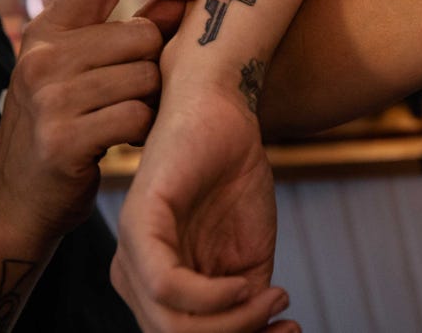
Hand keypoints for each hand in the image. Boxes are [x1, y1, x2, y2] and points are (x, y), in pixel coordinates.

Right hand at [0, 0, 207, 245]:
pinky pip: (139, 115)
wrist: (19, 203)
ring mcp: (49, 97)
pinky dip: (144, 131)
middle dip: (155, 66)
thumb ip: (133, 31)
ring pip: (147, 77)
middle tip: (135, 96)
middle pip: (143, 35)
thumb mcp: (85, 72)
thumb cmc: (66, 128)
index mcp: (47, 30)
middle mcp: (42, 56)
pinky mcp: (63, 138)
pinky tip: (125, 142)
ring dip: (151, 102)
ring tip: (125, 120)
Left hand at [111, 75, 299, 332]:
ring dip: (232, 323)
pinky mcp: (139, 222)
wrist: (223, 110)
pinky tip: (243, 282)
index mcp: (158, 284)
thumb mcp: (248, 252)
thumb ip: (245, 299)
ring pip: (170, 325)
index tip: (289, 331)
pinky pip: (166, 284)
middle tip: (284, 318)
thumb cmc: (234, 176)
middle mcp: (136, 274)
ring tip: (273, 297)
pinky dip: (211, 296)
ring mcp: (132, 249)